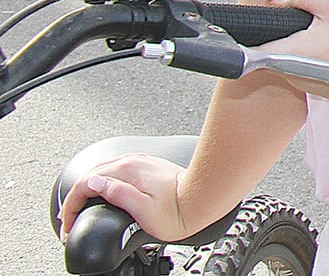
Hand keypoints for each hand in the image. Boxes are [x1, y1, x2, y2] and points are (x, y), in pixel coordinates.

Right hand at [59, 153, 190, 241]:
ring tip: (80, 208)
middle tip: (69, 219)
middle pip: (91, 175)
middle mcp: (133, 161)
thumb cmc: (178, 209)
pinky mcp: (146, 166)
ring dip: (87, 188)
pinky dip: (101, 182)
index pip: (86, 182)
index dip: (72, 205)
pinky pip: (115, 170)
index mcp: (128, 170)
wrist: (203, 197)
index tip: (68, 223)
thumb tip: (93, 184)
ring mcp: (140, 162)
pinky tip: (101, 191)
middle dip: (75, 197)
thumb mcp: (143, 208)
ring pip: (102, 170)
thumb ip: (117, 194)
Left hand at [258, 0, 328, 109]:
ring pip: (294, 62)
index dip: (258, 29)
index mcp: (288, 54)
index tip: (273, 17)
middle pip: (276, 51)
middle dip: (290, 34)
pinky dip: (322, 61)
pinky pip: (311, 73)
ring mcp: (307, 89)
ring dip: (307, 48)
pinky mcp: (323, 95)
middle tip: (320, 21)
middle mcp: (291, 77)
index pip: (251, 46)